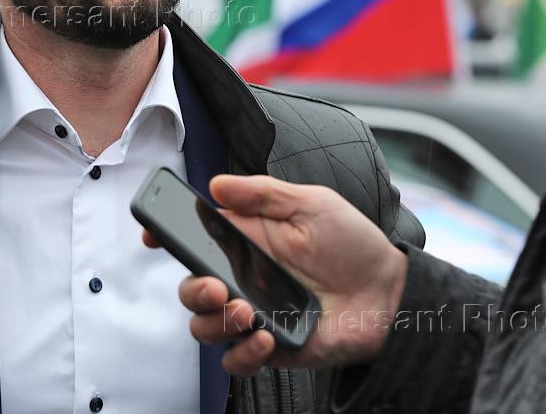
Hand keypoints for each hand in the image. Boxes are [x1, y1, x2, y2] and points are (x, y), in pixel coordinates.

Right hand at [142, 174, 406, 374]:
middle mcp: (242, 279)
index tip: (153, 235)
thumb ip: (263, 193)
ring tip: (244, 312)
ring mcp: (255, 315)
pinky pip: (237, 361)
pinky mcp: (272, 347)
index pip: (193, 239)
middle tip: (216, 286)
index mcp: (244, 242)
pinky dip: (242, 354)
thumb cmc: (352, 243)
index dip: (166, 236)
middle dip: (192, 290)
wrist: (391, 292)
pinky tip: (264, 337)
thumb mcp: (311, 203)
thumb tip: (216, 184)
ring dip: (214, 322)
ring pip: (204, 327)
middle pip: (190, 289)